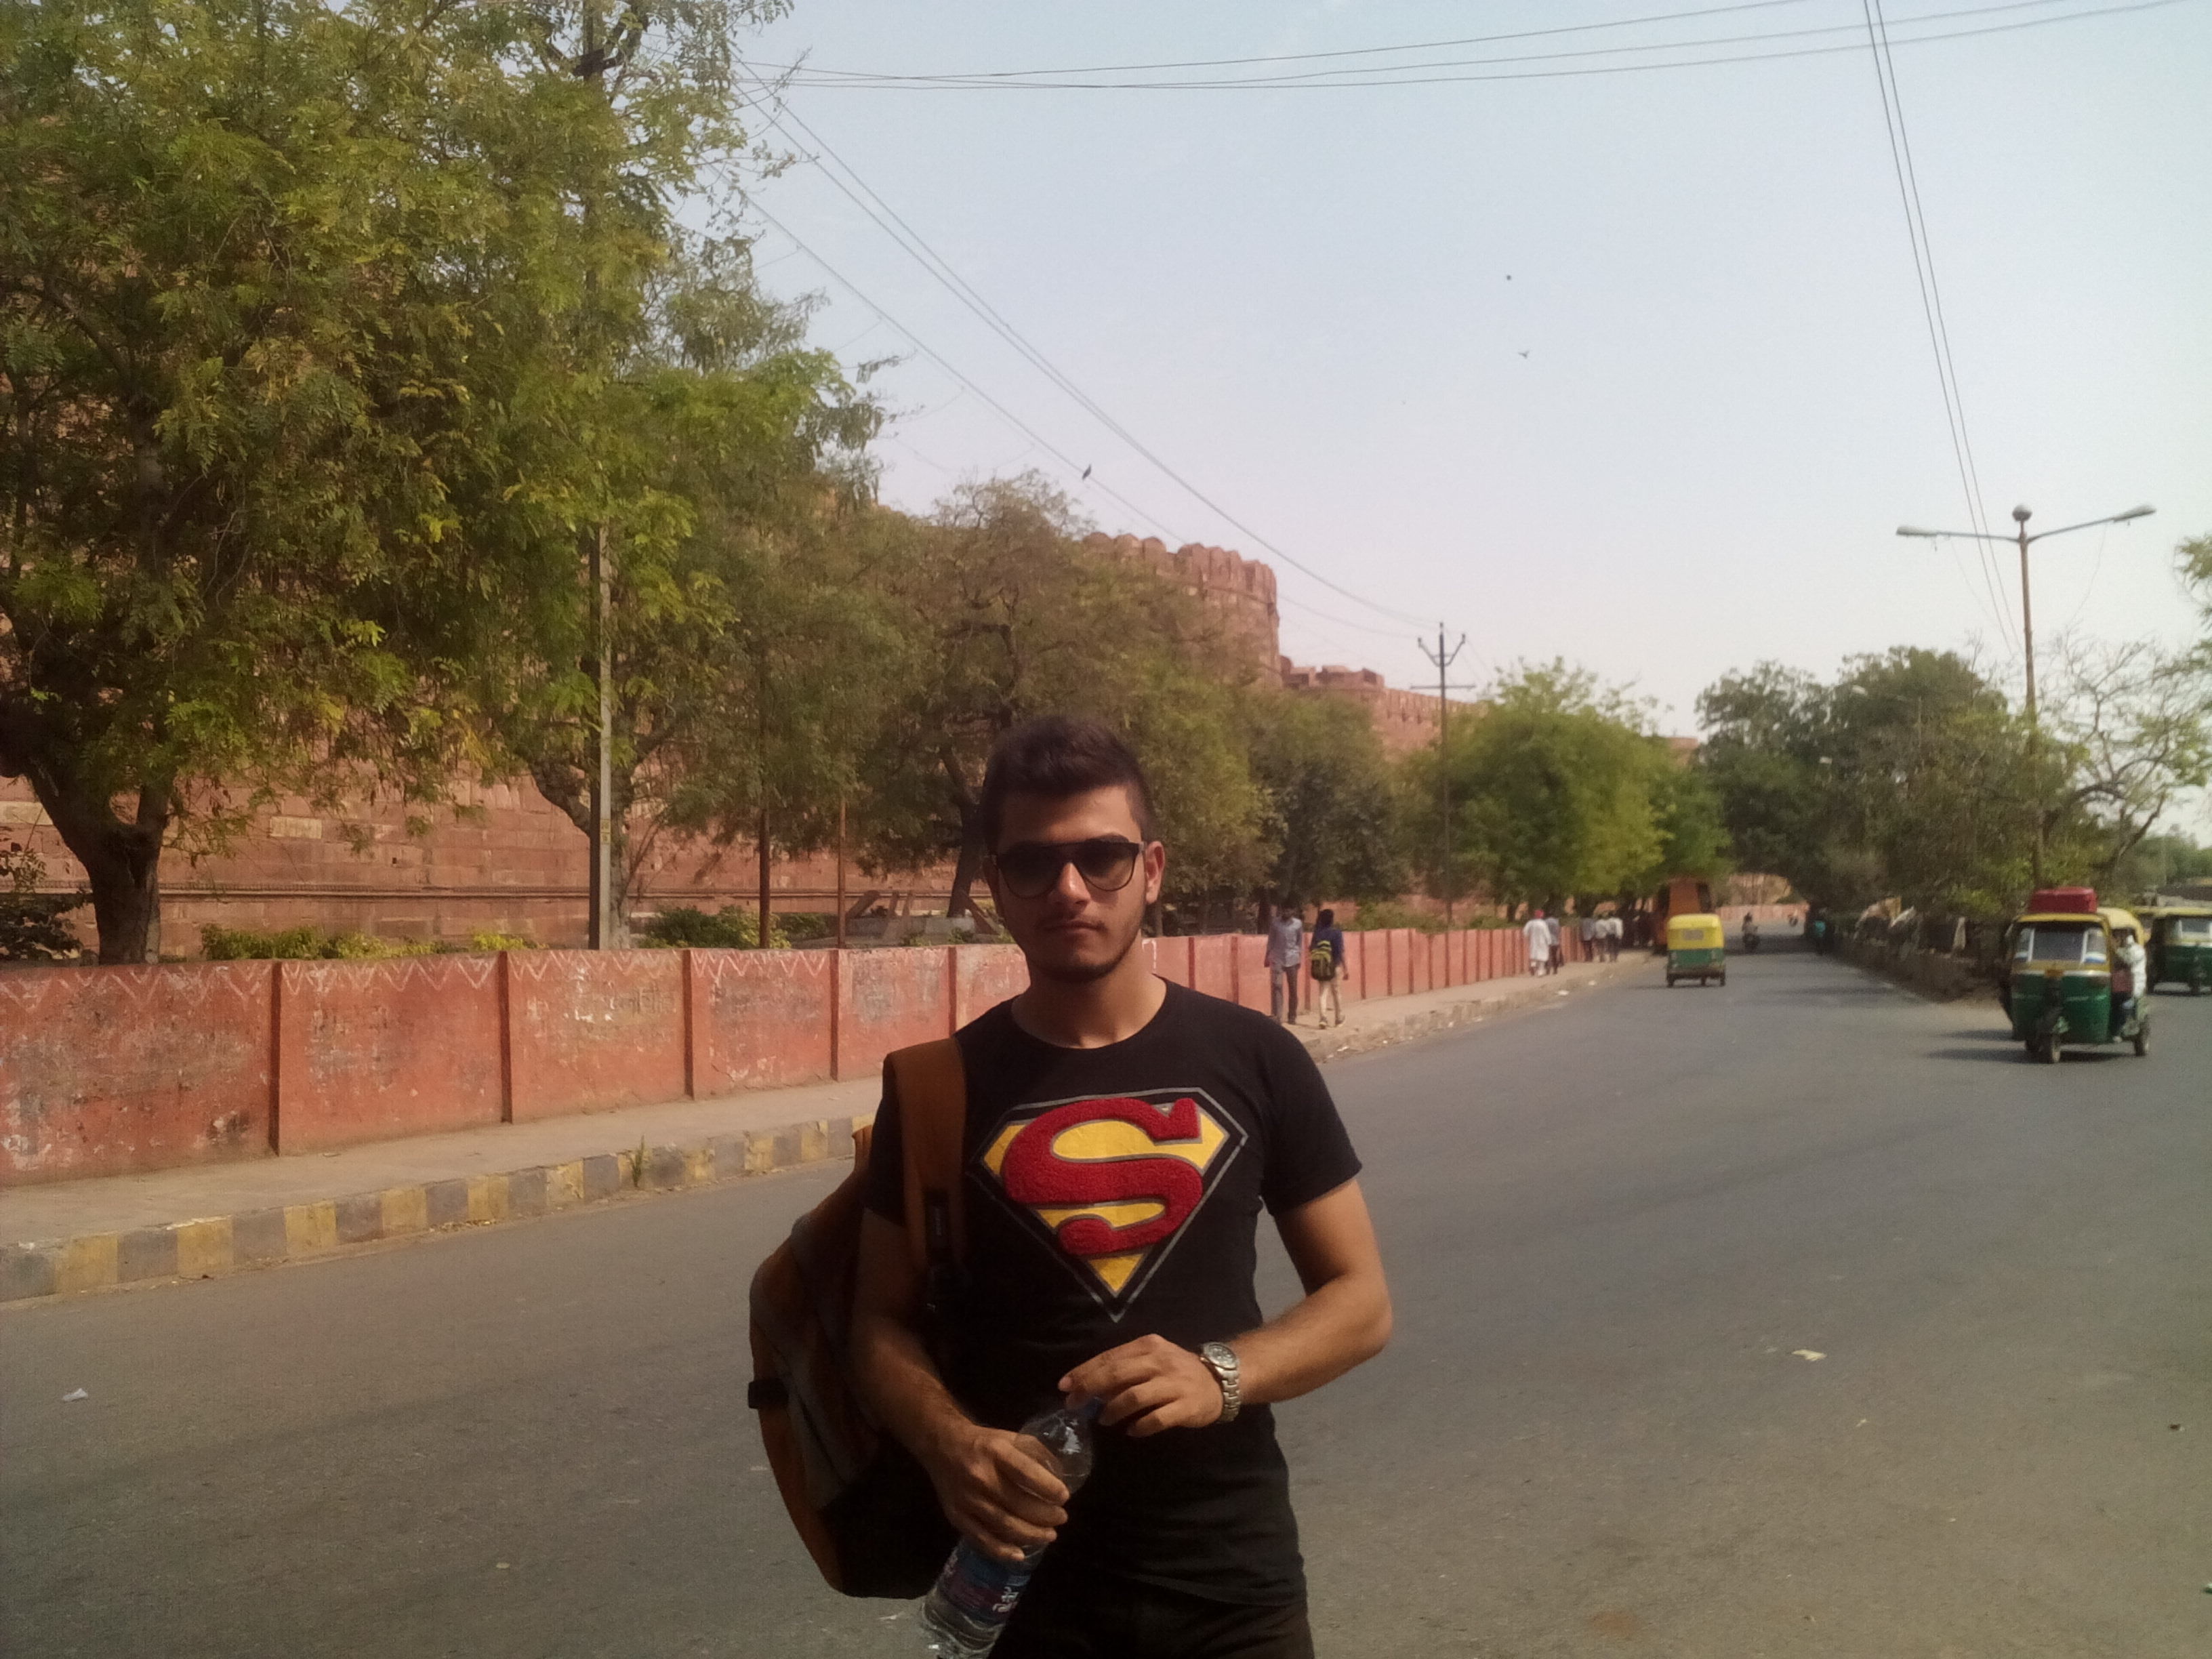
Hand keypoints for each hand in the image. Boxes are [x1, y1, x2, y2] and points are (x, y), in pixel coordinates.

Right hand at [920, 1421, 1068, 1562]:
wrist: (942, 1445)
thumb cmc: (984, 1443)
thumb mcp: (1011, 1437)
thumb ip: (1036, 1454)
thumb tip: (1059, 1478)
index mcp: (996, 1452)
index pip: (1027, 1473)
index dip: (1049, 1488)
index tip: (1064, 1497)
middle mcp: (980, 1476)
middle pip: (1018, 1504)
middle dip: (1046, 1516)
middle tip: (1061, 1518)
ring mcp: (967, 1499)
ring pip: (1004, 1525)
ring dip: (1031, 1535)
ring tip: (1050, 1535)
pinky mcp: (956, 1516)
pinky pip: (981, 1540)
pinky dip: (1002, 1551)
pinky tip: (1020, 1554)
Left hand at [1060, 1335, 1224, 1437]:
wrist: (1220, 1380)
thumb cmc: (1177, 1370)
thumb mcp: (1152, 1359)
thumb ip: (1124, 1369)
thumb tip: (1090, 1388)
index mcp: (1148, 1346)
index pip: (1109, 1358)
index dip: (1084, 1372)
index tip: (1064, 1386)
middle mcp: (1160, 1361)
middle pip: (1117, 1374)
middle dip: (1090, 1390)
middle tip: (1074, 1405)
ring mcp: (1175, 1383)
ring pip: (1135, 1396)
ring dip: (1113, 1410)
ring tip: (1103, 1420)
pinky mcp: (1186, 1406)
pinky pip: (1157, 1418)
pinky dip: (1140, 1426)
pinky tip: (1131, 1431)